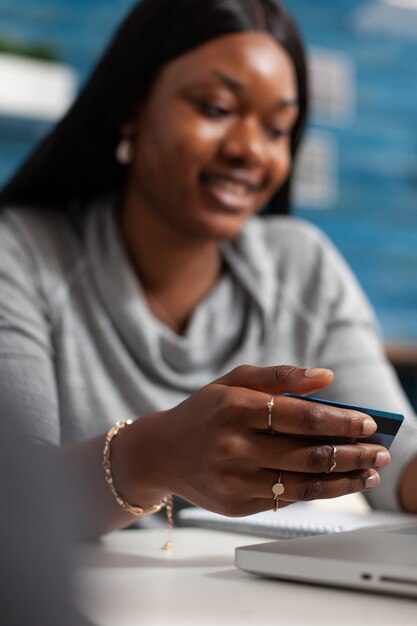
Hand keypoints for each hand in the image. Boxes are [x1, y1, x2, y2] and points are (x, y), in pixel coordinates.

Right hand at [127, 365, 390, 515]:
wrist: (161, 452)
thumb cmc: (204, 412)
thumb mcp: (233, 382)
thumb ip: (280, 376)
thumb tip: (326, 377)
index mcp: (234, 408)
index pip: (300, 417)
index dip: (339, 421)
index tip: (367, 423)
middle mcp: (233, 446)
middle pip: (308, 454)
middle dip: (353, 453)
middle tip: (380, 451)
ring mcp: (234, 480)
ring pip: (304, 484)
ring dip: (345, 479)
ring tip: (370, 472)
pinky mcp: (236, 505)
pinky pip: (288, 501)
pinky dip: (321, 493)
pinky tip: (340, 484)